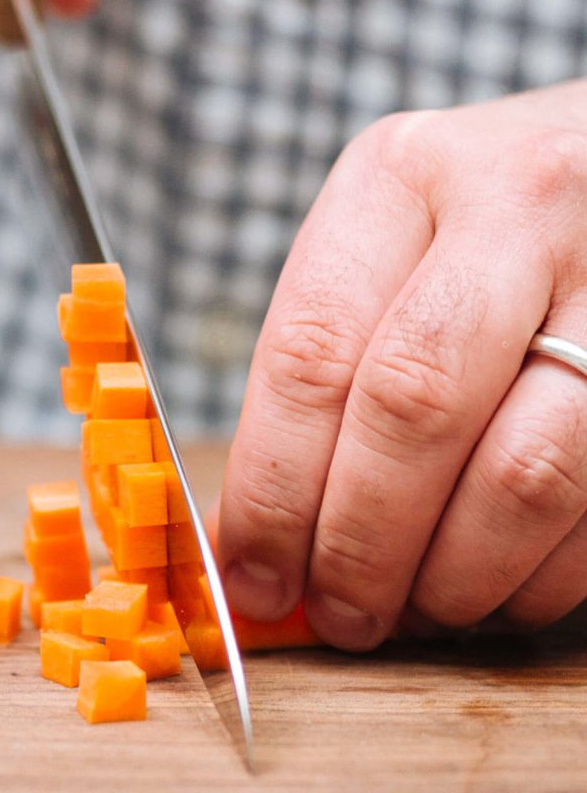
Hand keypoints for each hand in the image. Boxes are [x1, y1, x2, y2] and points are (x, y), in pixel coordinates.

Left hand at [217, 83, 586, 649]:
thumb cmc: (486, 225)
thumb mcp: (392, 242)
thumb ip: (326, 371)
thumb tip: (251, 543)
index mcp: (402, 176)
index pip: (312, 354)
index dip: (274, 490)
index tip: (256, 576)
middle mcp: (517, 204)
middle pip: (413, 410)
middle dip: (363, 546)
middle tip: (344, 617)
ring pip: (523, 473)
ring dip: (459, 578)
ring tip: (423, 610)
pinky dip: (540, 577)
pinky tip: (501, 586)